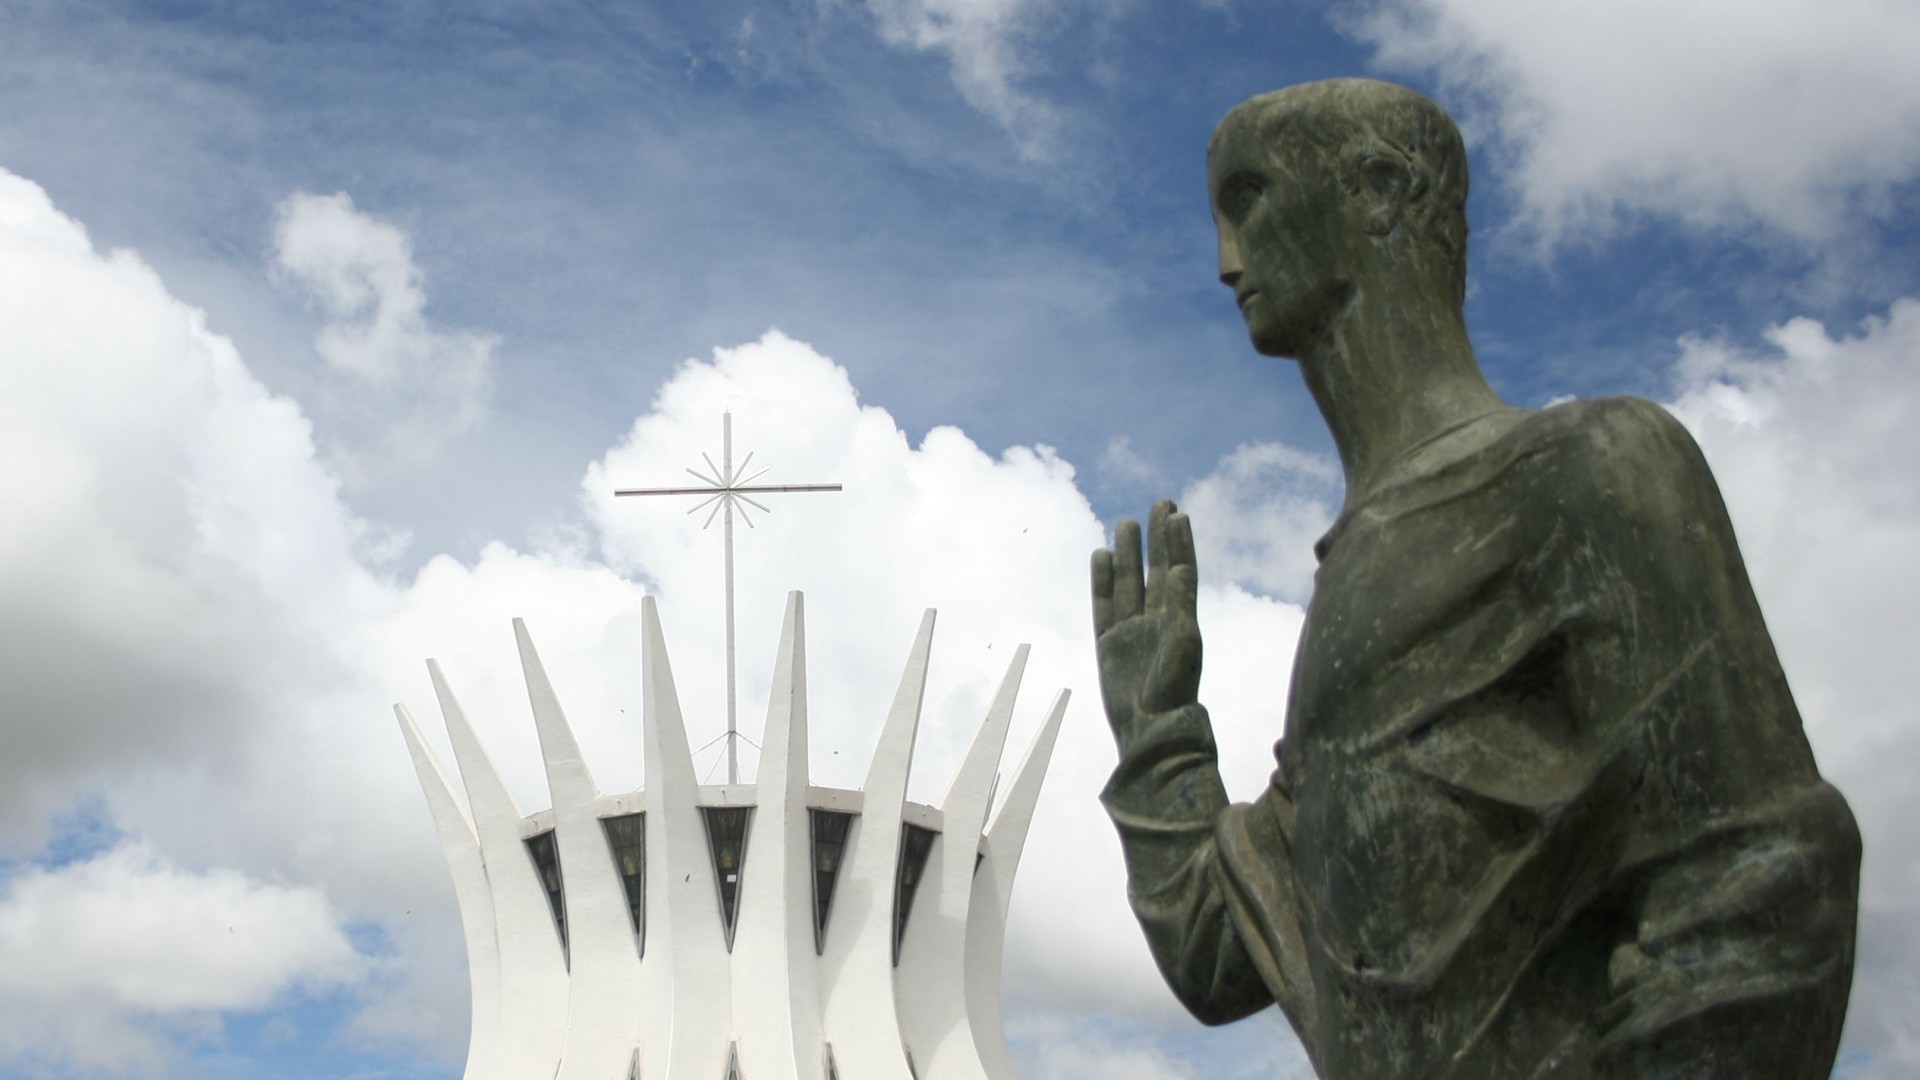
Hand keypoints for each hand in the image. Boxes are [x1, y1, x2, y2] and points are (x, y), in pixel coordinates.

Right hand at [1092, 500, 1202, 746]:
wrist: (1149, 729)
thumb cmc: (1174, 692)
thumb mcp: (1184, 647)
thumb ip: (1180, 608)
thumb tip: (1179, 570)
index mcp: (1181, 619)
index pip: (1180, 571)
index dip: (1179, 543)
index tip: (1177, 513)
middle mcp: (1157, 620)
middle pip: (1156, 570)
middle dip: (1158, 539)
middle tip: (1160, 503)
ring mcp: (1131, 630)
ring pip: (1129, 582)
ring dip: (1129, 553)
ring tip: (1127, 523)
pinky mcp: (1108, 642)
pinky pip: (1104, 603)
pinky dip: (1103, 580)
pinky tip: (1101, 555)